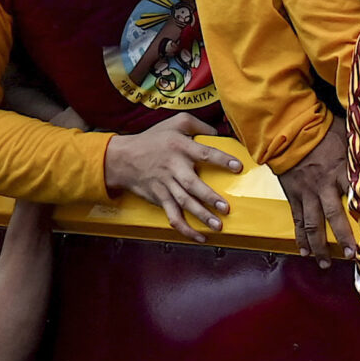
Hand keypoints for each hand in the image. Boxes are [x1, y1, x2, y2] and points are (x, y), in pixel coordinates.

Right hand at [104, 114, 239, 241]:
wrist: (122, 159)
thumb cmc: (153, 139)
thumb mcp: (175, 122)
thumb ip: (199, 125)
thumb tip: (219, 133)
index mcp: (180, 147)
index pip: (204, 153)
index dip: (221, 159)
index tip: (237, 167)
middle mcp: (173, 167)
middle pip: (191, 184)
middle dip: (208, 197)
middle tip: (225, 208)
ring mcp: (165, 185)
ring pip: (183, 202)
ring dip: (200, 215)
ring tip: (218, 226)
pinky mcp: (159, 198)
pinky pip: (173, 216)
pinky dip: (185, 228)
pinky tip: (200, 237)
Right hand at [273, 126, 355, 261]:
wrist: (289, 128)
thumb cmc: (322, 129)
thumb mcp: (349, 136)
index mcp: (342, 171)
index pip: (359, 195)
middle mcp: (324, 186)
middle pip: (335, 216)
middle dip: (343, 238)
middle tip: (351, 256)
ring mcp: (307, 193)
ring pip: (313, 224)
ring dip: (319, 246)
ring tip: (324, 263)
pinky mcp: (294, 195)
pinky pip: (297, 220)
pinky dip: (300, 237)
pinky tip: (304, 251)